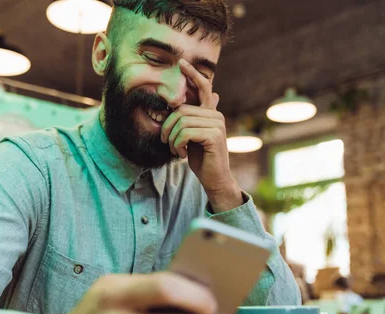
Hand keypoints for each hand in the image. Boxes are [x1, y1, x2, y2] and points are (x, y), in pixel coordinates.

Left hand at [160, 59, 241, 212]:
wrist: (214, 179)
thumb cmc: (201, 158)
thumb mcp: (191, 136)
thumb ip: (188, 119)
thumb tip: (177, 103)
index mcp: (211, 112)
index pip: (202, 87)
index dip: (192, 74)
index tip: (181, 63)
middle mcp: (216, 115)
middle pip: (181, 110)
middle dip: (168, 127)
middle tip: (167, 142)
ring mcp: (217, 125)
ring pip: (181, 122)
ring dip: (172, 139)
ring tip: (175, 150)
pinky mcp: (214, 136)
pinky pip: (186, 133)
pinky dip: (178, 145)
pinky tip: (181, 154)